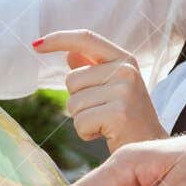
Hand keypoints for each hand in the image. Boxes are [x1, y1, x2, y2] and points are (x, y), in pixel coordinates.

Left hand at [35, 30, 164, 153]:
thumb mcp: (113, 86)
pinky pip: (80, 122)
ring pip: (73, 103)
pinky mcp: (118, 114)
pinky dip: (86, 133)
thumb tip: (69, 53)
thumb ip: (92, 68)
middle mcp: (126, 70)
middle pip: (72, 79)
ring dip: (82, 119)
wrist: (150, 146)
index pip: (86, 38)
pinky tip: (106, 134)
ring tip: (106, 123)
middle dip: (78, 100)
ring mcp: (124, 91)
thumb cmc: (128, 116)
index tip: (36, 45)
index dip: (59, 39)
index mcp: (124, 59)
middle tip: (103, 111)